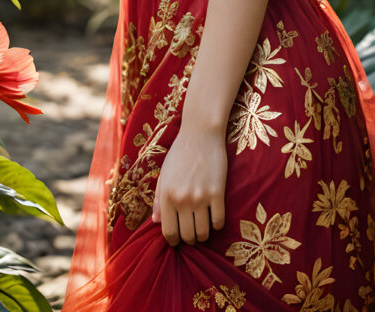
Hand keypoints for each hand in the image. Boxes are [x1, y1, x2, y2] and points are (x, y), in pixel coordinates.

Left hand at [151, 124, 226, 245]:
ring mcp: (201, 197)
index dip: (173, 240)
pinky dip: (216, 224)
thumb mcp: (164, 173)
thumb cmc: (180, 152)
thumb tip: (156, 222)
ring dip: (203, 234)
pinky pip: (218, 221)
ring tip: (202, 227)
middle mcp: (182, 199)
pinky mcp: (217, 193)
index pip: (168, 232)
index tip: (177, 239)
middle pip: (187, 236)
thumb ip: (159, 199)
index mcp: (167, 196)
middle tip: (191, 232)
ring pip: (203, 232)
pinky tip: (214, 217)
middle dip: (189, 238)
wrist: (201, 132)